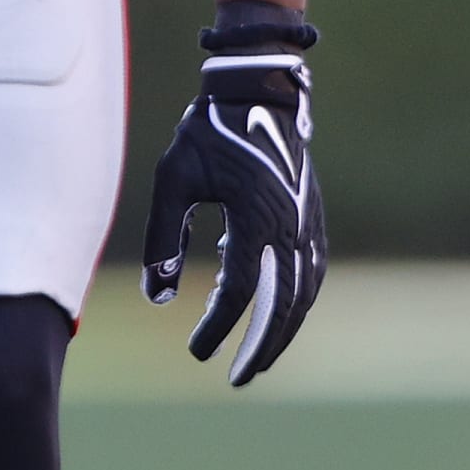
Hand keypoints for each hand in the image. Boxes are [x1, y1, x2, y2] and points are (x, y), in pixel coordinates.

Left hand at [140, 44, 324, 387]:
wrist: (258, 89)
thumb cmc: (209, 132)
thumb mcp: (173, 179)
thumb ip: (163, 237)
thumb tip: (156, 297)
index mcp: (255, 217)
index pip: (240, 291)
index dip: (219, 326)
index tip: (197, 352)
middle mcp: (290, 226)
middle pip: (283, 305)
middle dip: (261, 347)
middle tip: (237, 379)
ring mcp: (308, 223)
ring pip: (304, 293)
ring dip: (284, 331)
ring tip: (258, 360)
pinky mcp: (314, 217)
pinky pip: (312, 272)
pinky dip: (298, 302)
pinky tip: (277, 314)